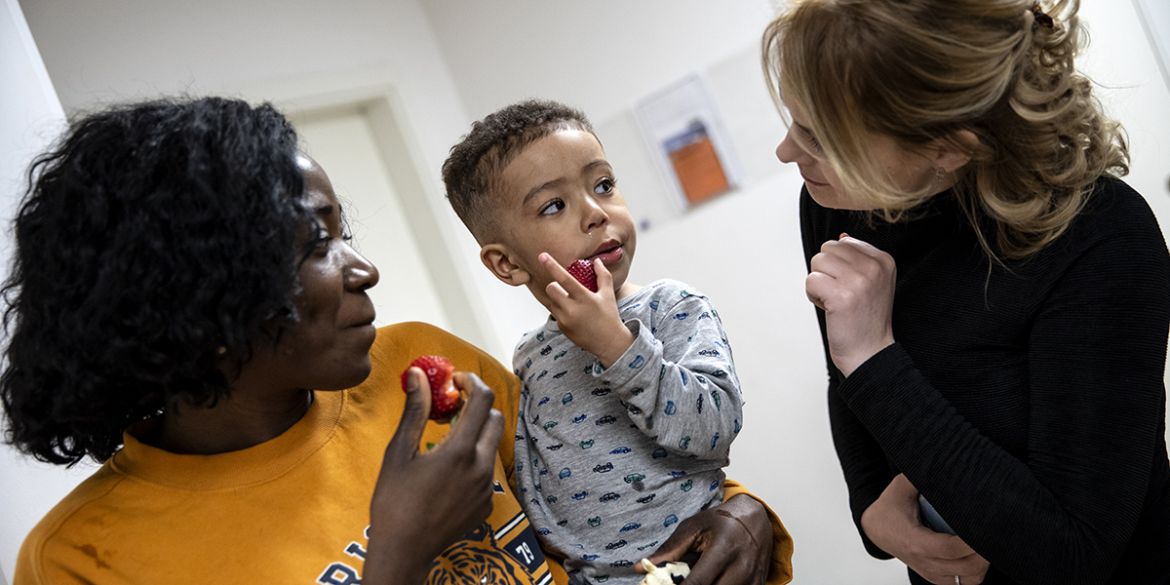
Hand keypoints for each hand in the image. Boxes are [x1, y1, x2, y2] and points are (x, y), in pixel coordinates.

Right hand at [363, 370, 504, 583]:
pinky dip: (474, 460)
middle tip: (450, 409)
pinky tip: (448, 471)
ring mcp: (487, 488)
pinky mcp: (486, 504)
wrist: (404, 551)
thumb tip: (417, 374)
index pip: (482, 399)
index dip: (471, 382)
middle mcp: (482, 467)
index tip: (453, 381)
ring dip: (476, 433)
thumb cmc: (394, 501)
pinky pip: (487, 471)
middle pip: (495, 418)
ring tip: (445, 441)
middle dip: (477, 406)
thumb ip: (416, 410)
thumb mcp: (399, 452)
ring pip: (492, 445)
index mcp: (461, 450)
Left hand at [538, 252, 633, 366]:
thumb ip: (602, 276)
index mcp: (584, 298)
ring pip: (551, 301)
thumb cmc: (609, 316)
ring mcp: (565, 320)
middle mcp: (572, 309)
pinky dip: (561, 310)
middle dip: (555, 285)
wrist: (609, 343)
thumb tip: (596, 261)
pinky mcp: (562, 328)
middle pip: (551, 289)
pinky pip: (554, 313)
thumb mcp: (608, 294)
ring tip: (572, 304)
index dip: (552, 266)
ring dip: (558, 298)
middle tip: (564, 289)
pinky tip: (574, 316)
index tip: (542, 256)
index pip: (564, 279)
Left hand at [640, 494, 772, 584]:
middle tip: (678, 584)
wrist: (756, 518)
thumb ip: (669, 550)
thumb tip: (639, 569)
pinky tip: (712, 582)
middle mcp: (741, 567)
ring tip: (692, 581)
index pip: (698, 582)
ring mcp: (752, 579)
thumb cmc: (722, 521)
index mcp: (724, 549)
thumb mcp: (694, 527)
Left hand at [805, 235, 896, 375]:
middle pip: (827, 249)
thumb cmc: (865, 317)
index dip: (838, 266)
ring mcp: (859, 281)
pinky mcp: (841, 296)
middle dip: (826, 272)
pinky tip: (829, 308)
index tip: (851, 287)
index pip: (843, 243)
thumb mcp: (871, 281)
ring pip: (817, 262)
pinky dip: (813, 296)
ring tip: (835, 301)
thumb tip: (841, 237)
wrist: (869, 352)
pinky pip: (810, 280)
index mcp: (883, 259)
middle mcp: (874, 267)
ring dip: (819, 283)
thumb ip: (857, 258)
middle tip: (840, 294)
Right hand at [861, 474, 989, 584]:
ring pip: (966, 579)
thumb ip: (919, 475)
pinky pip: (962, 584)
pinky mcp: (934, 577)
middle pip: (964, 567)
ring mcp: (929, 572)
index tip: (986, 527)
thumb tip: (943, 458)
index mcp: (914, 541)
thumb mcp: (901, 487)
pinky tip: (980, 556)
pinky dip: (974, 573)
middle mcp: (922, 562)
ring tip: (990, 544)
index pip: (949, 549)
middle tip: (997, 533)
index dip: (971, 542)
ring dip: (982, 565)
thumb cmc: (891, 507)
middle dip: (985, 553)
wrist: (876, 529)